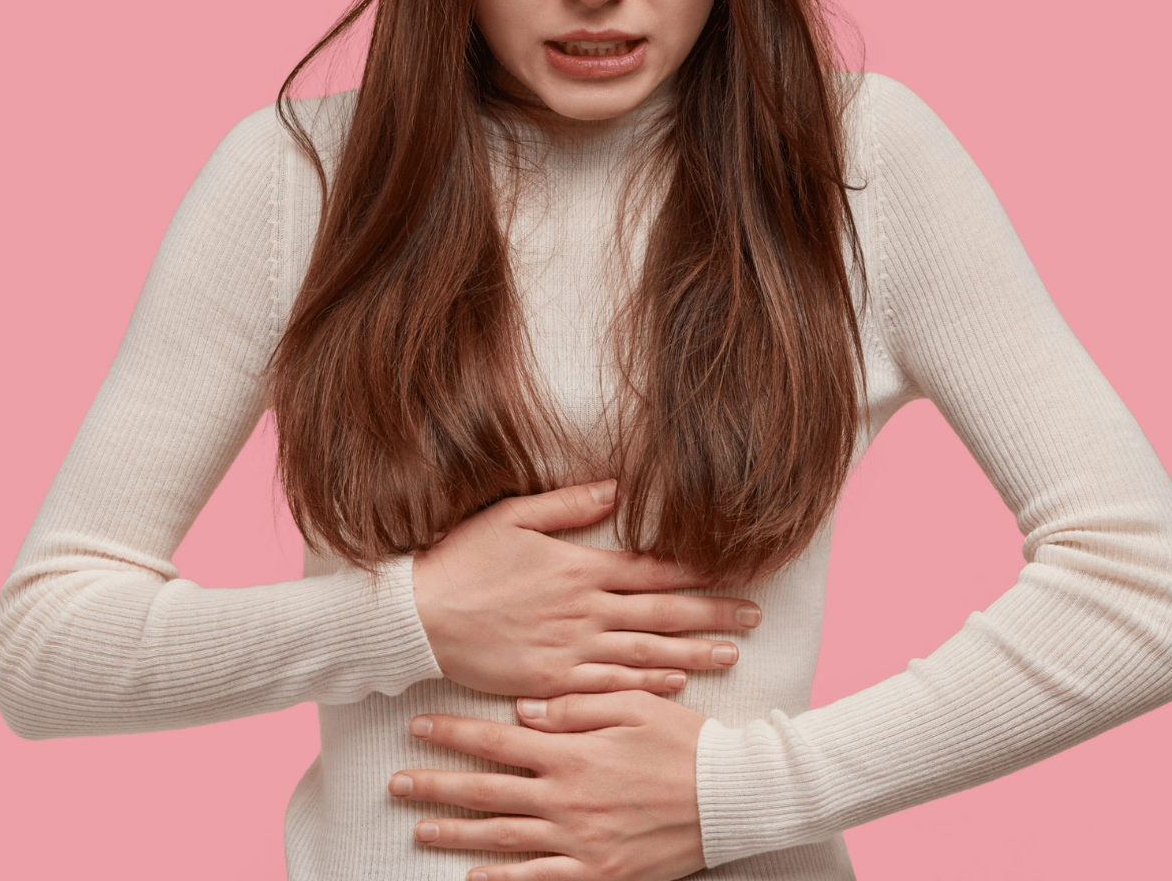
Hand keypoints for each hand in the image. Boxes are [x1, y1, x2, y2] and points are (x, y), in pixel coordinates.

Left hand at [390, 691, 706, 880]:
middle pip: (487, 792)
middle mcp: (567, 799)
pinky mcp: (598, 874)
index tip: (417, 728)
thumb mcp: (633, 705)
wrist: (732, 796)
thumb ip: (575, 707)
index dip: (454, 735)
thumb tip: (522, 712)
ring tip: (418, 830)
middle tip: (396, 783)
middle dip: (437, 786)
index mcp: (573, 753)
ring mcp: (579, 842)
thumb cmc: (686, 742)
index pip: (497, 742)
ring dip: (455, 834)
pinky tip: (474, 878)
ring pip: (502, 839)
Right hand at [412, 480, 759, 698]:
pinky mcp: (551, 680)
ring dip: (693, 653)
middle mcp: (583, 608)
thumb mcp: (512, 516)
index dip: (697, 569)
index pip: (651, 567)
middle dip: (712, 613)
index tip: (734, 569)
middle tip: (754, 617)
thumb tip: (616, 487)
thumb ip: (568, 504)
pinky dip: (646, 683)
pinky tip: (676, 684)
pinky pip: (610, 684)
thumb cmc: (461, 561)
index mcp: (578, 567)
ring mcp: (570, 647)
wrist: (417, 616)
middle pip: (661, 611)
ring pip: (645, 650)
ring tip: (732, 654)